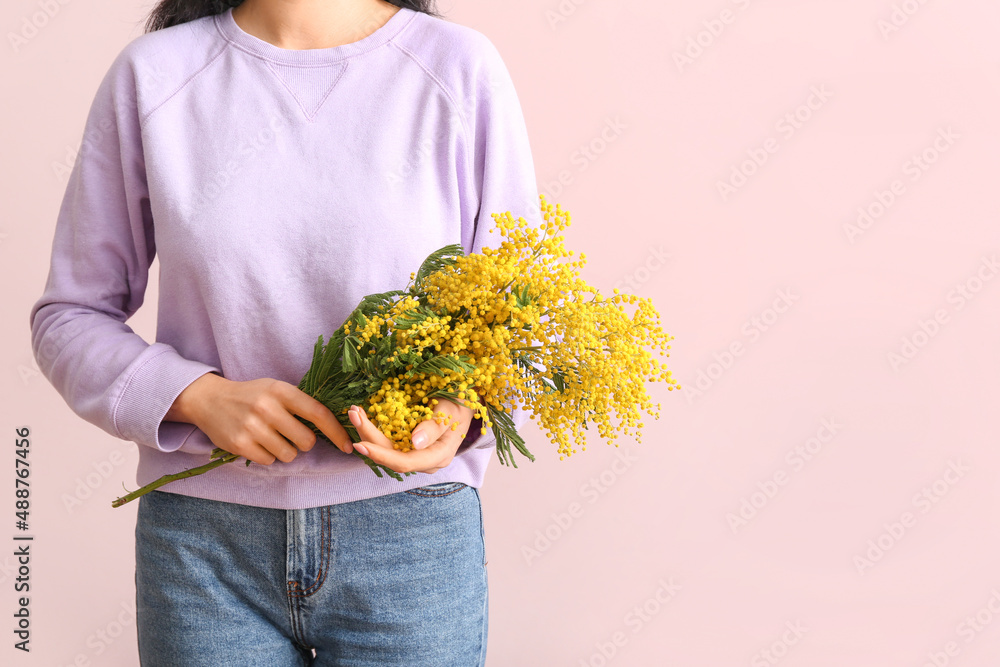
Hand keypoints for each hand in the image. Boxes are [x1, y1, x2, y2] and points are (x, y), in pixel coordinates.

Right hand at [166, 372, 354, 464]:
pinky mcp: (239, 444)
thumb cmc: (252, 395)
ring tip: (272, 438)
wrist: (209, 399)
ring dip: (285, 450)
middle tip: (292, 435)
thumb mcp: (276, 389)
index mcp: (281, 391)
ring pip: (288, 454)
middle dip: (304, 443)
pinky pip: (269, 461)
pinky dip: (268, 456)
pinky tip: (258, 443)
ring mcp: (252, 427)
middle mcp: (267, 407)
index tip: (347, 446)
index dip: (336, 432)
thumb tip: (335, 424)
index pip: (318, 413)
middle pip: (306, 441)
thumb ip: (300, 404)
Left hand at [347, 397, 474, 473]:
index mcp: (438, 456)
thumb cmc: (460, 406)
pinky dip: (375, 430)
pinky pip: (389, 443)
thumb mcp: (450, 411)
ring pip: (386, 450)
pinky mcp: (409, 447)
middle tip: (353, 414)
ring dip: (368, 433)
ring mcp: (417, 455)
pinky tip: (364, 417)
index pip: (404, 463)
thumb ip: (434, 427)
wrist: (466, 404)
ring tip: (355, 413)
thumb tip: (415, 442)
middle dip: (368, 437)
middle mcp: (425, 461)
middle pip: (390, 456)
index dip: (381, 456)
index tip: (360, 444)